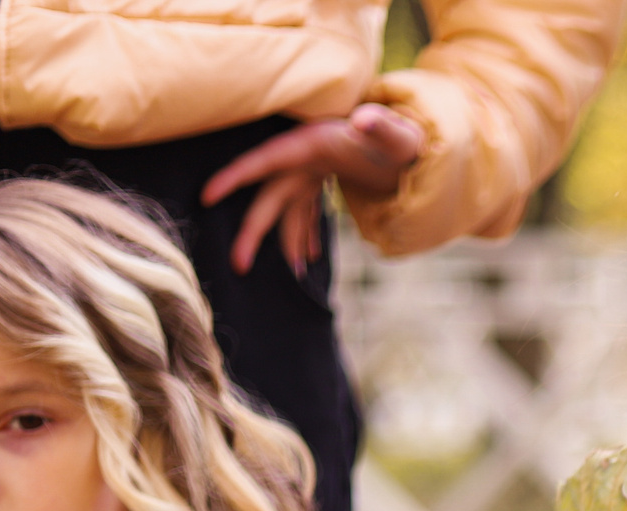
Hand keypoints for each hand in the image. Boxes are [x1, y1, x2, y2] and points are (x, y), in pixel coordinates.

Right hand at [201, 103, 424, 275]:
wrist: (419, 145)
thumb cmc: (407, 139)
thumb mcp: (400, 136)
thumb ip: (384, 128)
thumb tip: (365, 119)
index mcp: (313, 144)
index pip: (265, 160)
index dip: (235, 177)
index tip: (207, 196)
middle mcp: (306, 158)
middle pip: (271, 198)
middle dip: (253, 232)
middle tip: (239, 267)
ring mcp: (313, 171)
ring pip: (289, 211)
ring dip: (288, 242)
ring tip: (294, 274)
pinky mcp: (324, 181)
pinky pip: (307, 212)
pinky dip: (306, 235)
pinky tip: (310, 257)